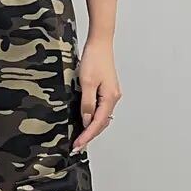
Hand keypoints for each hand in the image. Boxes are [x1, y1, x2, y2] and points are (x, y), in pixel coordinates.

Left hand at [73, 36, 121, 151]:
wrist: (100, 43)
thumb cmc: (94, 59)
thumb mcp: (86, 83)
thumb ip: (87, 104)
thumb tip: (87, 120)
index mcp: (110, 98)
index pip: (98, 123)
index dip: (87, 136)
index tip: (78, 146)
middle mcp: (113, 98)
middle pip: (102, 123)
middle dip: (89, 136)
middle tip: (77, 147)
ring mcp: (111, 94)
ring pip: (102, 117)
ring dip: (91, 129)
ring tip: (80, 139)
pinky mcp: (107, 90)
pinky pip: (101, 109)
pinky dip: (94, 119)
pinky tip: (86, 123)